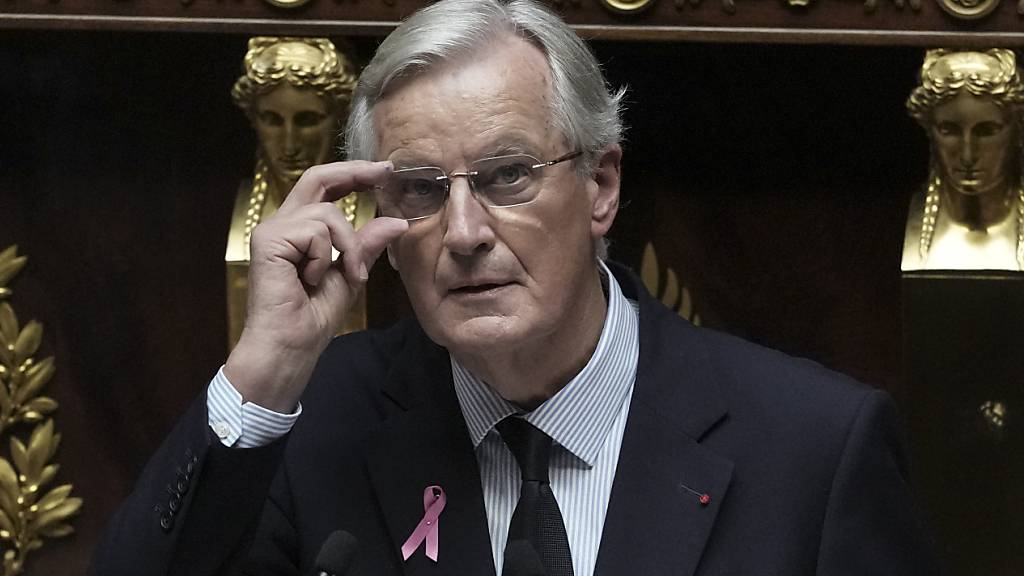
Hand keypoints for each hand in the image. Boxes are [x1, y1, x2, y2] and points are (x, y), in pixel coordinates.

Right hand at [224, 160, 407, 411]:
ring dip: (347, 247)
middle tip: (384, 171)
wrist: (292, 345)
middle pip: (317, 178)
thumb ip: (367, 246)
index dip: (352, 174)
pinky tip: (311, 280)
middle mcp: (282, 224)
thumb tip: (397, 221)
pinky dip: (325, 258)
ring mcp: (272, 230)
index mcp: (300, 230)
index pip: (325, 190)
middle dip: (353, 172)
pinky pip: (315, 232)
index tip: (383, 170)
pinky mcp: (268, 239)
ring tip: (344, 277)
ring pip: (327, 215)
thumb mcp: (351, 274)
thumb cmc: (314, 317)